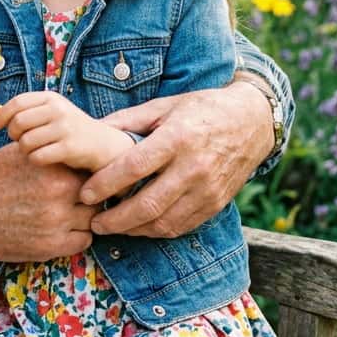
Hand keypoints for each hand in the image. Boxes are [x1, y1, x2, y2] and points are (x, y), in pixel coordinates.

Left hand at [0, 91, 131, 170]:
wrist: (103, 145)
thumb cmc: (69, 129)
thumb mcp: (52, 112)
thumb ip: (29, 110)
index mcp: (51, 98)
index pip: (17, 102)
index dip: (1, 115)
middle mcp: (58, 109)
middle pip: (18, 122)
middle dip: (12, 135)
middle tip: (16, 141)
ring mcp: (65, 128)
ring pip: (26, 141)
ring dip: (23, 149)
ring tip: (31, 150)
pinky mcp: (70, 148)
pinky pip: (38, 156)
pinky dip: (35, 160)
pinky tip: (41, 159)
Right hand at [0, 143, 97, 261]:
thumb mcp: (16, 154)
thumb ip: (46, 153)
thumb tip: (67, 148)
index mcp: (51, 167)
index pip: (88, 166)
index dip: (84, 170)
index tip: (78, 174)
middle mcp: (58, 193)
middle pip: (95, 192)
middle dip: (88, 192)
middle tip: (77, 194)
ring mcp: (56, 221)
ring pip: (93, 217)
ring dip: (84, 215)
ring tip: (70, 211)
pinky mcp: (50, 246)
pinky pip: (83, 240)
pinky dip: (77, 234)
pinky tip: (63, 227)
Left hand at [80, 81, 272, 237]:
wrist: (252, 122)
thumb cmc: (201, 109)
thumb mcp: (164, 106)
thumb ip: (128, 120)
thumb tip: (93, 130)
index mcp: (177, 138)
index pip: (135, 167)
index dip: (106, 184)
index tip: (85, 193)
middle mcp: (194, 167)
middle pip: (149, 204)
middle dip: (116, 219)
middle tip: (93, 221)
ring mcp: (208, 190)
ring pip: (165, 222)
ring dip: (133, 230)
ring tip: (111, 226)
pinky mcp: (216, 204)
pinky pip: (182, 226)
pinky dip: (156, 230)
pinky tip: (138, 226)